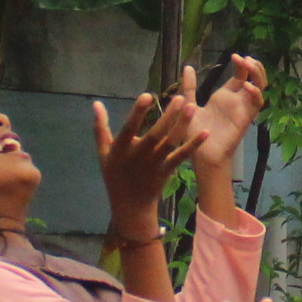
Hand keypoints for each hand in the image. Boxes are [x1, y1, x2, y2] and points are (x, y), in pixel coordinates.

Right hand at [94, 80, 199, 224]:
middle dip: (167, 116)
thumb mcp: (102, 153)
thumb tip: (96, 103)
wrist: (130, 206)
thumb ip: (100, 127)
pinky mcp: (167, 171)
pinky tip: (205, 133)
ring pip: (170, 143)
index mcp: (120, 150)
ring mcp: (154, 165)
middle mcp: (138, 157)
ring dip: (181, 126)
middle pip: (155, 135)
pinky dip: (193, 145)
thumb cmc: (114, 175)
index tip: (147, 95)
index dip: (137, 113)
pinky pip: (181, 157)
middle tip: (179, 97)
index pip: (129, 128)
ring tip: (192, 107)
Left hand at [191, 53, 268, 178]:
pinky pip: (258, 104)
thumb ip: (189, 87)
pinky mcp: (246, 118)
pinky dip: (256, 93)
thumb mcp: (190, 104)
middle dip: (253, 66)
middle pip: (255, 78)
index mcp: (225, 96)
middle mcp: (237, 100)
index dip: (241, 64)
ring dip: (258, 74)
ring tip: (248, 64)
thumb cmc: (195, 133)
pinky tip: (246, 86)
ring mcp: (243, 108)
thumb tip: (188, 67)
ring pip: (261, 87)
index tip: (233, 56)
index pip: (241, 75)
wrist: (200, 154)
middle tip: (243, 58)